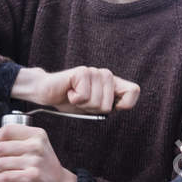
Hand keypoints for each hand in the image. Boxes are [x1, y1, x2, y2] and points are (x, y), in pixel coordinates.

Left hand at [0, 122, 76, 181]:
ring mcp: (34, 162)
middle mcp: (36, 146)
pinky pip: (5, 177)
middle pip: (0, 148)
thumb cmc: (46, 167)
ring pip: (0, 164)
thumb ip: (23, 140)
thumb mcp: (40, 146)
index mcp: (37, 135)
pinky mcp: (31, 178)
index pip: (7, 130)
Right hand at [13, 65, 140, 113]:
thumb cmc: (71, 100)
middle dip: (93, 110)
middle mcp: (105, 75)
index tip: (114, 108)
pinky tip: (69, 92)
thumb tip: (122, 105)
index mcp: (112, 84)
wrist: (48, 92)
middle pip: (109, 105)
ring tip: (75, 96)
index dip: (127, 103)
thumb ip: (109, 105)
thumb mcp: (94, 107)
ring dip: (83, 105)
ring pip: (97, 102)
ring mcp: (94, 71)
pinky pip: (84, 96)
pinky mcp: (81, 72)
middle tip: (82, 102)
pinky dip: (74, 99)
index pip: (133, 90)